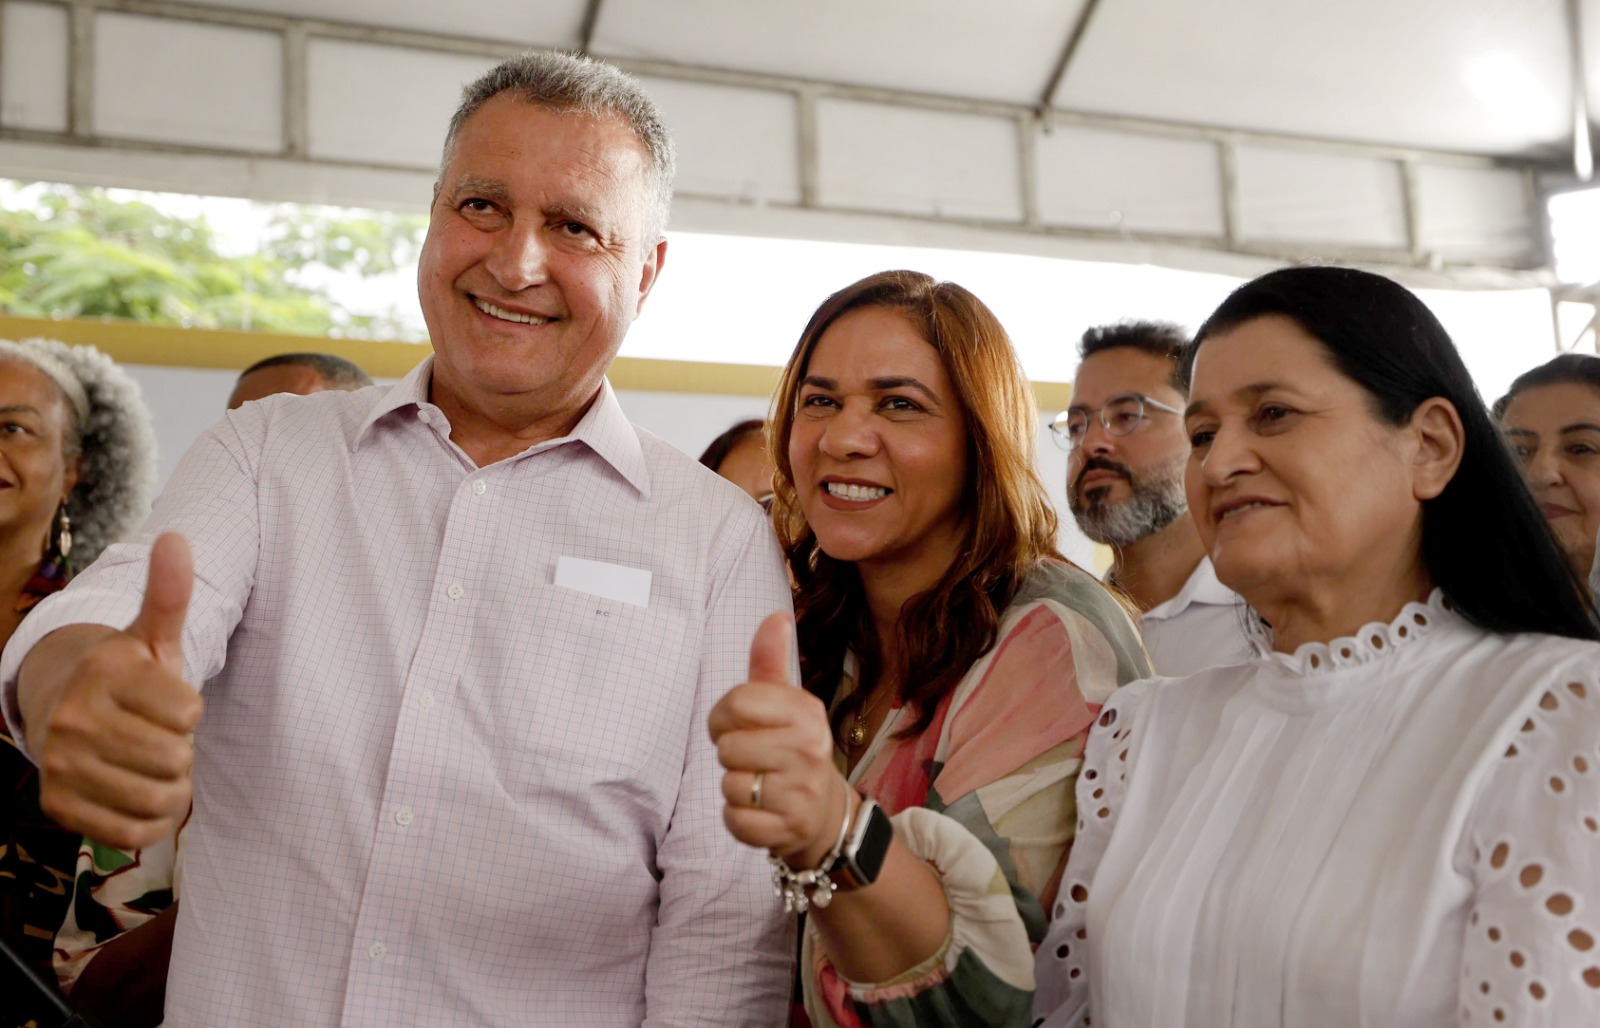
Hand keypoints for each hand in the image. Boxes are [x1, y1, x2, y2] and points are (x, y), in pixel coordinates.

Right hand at [35, 533, 202, 848]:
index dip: (190, 711)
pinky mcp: (58, 806)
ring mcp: (60, 764)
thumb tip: (176, 537)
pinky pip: (135, 832)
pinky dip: (154, 821)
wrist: (64, 709)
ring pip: (159, 798)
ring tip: (153, 766)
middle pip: (176, 758)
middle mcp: (73, 717)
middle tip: (160, 738)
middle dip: (182, 752)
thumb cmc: (126, 675)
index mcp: (104, 670)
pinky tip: (142, 795)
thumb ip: (170, 593)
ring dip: (172, 789)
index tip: (166, 701)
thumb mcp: (153, 635)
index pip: (190, 712)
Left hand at [708, 612, 849, 868]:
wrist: (822, 812)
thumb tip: (776, 615)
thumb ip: (770, 661)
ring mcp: (802, 791)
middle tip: (754, 759)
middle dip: (731, 754)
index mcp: (806, 711)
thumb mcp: (785, 703)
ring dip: (735, 787)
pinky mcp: (789, 829)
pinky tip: (760, 810)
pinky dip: (738, 818)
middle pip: (727, 747)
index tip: (738, 726)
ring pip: (729, 785)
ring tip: (760, 784)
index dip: (723, 717)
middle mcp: (810, 748)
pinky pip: (735, 820)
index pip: (736, 702)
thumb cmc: (792, 748)